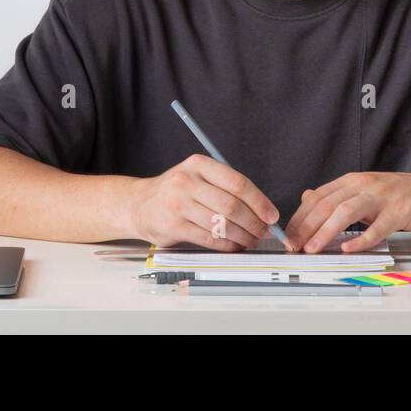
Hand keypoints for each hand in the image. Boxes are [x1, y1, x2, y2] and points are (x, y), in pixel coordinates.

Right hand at [127, 154, 281, 250]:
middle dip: (253, 223)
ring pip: (221, 224)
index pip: (238, 183)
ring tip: (250, 240)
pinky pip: (208, 238)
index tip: (271, 215)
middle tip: (263, 232)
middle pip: (231, 206)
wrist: (139, 204)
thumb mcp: (197, 177)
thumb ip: (225, 188)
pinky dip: (226, 245)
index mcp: (199, 165)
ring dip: (242, 236)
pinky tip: (234, 246)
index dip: (259, 202)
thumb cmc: (176, 192)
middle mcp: (187, 181)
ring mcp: (178, 204)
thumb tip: (261, 210)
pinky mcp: (173, 226)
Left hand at [285, 171, 410, 252]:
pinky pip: (377, 228)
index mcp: (352, 181)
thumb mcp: (363, 191)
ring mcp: (382, 197)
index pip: (318, 198)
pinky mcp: (399, 211)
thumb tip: (307, 197)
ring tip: (313, 247)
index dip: (300, 217)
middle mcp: (364, 185)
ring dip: (326, 231)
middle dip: (307, 226)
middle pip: (328, 204)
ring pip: (346, 212)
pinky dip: (361, 240)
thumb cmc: (399, 195)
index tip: (288, 236)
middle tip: (294, 245)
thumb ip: (336, 196)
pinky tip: (349, 249)